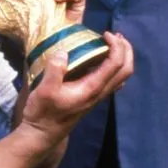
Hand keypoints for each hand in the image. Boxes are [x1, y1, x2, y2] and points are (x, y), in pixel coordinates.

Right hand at [19, 32, 132, 149]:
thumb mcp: (44, 90)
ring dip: (122, 58)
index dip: (116, 46)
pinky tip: (101, 61)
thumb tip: (62, 52)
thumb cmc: (43, 113)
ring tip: (111, 44)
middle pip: (126, 70)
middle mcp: (99, 92)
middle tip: (116, 35)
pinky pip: (111, 81)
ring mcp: (97, 96)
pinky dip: (113, 67)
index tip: (105, 34)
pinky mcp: (91, 98)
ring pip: (121, 76)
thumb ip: (55, 70)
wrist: (42, 134)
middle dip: (126, 50)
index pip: (115, 64)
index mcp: (92, 88)